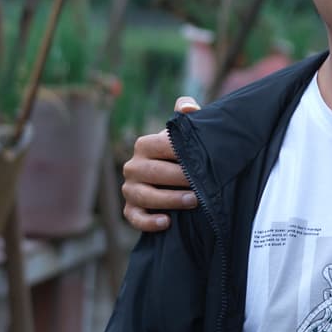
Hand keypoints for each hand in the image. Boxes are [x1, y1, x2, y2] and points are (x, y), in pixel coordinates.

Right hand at [121, 97, 199, 231]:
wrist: (176, 182)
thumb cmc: (181, 154)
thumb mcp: (183, 134)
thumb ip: (186, 115)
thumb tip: (187, 109)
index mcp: (144, 145)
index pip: (161, 146)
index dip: (182, 153)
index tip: (201, 160)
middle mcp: (132, 166)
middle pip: (153, 172)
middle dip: (179, 179)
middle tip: (202, 185)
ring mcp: (129, 189)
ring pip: (144, 196)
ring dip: (169, 200)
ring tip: (192, 201)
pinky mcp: (130, 209)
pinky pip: (135, 217)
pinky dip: (149, 222)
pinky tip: (167, 222)